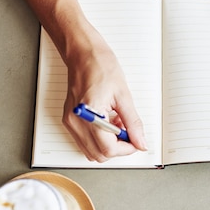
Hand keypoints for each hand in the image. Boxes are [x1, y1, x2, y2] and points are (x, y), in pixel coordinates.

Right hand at [61, 25, 146, 161]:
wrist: (83, 54)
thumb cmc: (101, 67)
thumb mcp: (124, 96)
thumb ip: (133, 123)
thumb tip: (140, 141)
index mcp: (90, 115)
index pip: (108, 149)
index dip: (126, 148)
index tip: (136, 141)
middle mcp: (76, 122)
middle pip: (99, 154)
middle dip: (117, 147)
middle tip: (128, 132)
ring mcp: (70, 122)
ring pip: (91, 151)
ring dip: (108, 144)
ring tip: (117, 124)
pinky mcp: (69, 120)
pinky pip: (85, 141)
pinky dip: (99, 138)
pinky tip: (108, 122)